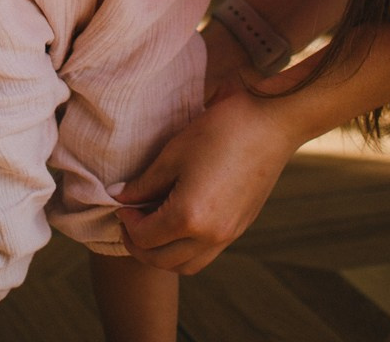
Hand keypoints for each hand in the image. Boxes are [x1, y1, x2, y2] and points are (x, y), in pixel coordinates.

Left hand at [113, 89, 300, 273]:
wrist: (269, 123)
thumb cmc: (219, 130)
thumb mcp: (174, 153)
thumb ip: (144, 182)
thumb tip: (120, 196)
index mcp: (189, 217)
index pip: (145, 237)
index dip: (127, 223)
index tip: (122, 203)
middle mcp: (210, 236)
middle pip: (163, 261)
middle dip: (140, 245)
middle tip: (130, 220)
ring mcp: (228, 235)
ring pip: (186, 266)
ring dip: (163, 254)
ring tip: (152, 225)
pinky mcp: (240, 228)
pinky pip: (206, 255)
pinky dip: (185, 249)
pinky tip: (178, 222)